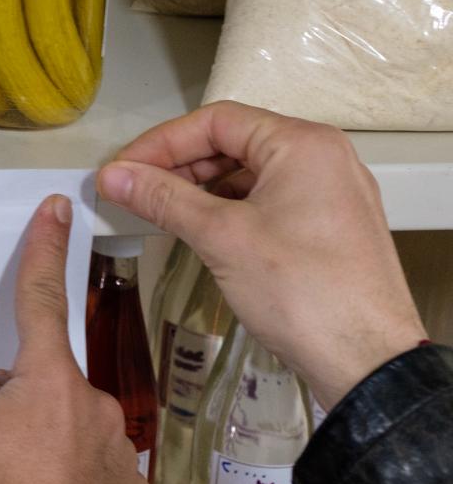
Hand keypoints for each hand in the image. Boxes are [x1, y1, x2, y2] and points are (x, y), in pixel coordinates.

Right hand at [0, 196, 147, 483]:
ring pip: (71, 436)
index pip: (42, 300)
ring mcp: (118, 455)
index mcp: (46, 381)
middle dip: (23, 410)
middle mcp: (92, 410)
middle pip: (49, 389)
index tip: (55, 212)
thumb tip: (5, 398)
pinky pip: (93, 478)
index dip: (44, 251)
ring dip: (46, 454)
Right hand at [97, 101, 425, 408]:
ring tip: (160, 213)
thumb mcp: (221, 237)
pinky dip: (229, 210)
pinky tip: (200, 231)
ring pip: (250, 174)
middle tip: (134, 192)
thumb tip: (116, 176)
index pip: (216, 121)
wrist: (366, 361)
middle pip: (234, 143)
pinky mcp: (329, 227)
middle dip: (178, 166)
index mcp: (303, 145)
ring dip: (201, 189)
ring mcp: (330, 194)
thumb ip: (163, 198)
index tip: (124, 169)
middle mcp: (323, 159)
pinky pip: (269, 200)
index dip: (161, 143)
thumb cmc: (307, 294)